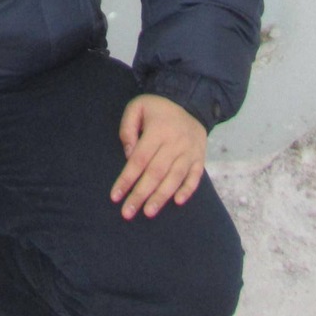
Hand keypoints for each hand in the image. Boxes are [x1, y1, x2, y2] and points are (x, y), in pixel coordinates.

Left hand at [111, 94, 206, 219]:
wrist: (190, 103)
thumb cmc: (157, 110)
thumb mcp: (137, 107)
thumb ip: (128, 128)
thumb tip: (128, 155)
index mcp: (157, 130)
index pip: (139, 159)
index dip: (127, 179)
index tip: (115, 196)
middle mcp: (175, 143)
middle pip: (156, 172)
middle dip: (141, 194)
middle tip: (128, 212)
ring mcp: (189, 152)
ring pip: (174, 178)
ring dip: (161, 197)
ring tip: (148, 212)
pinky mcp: (199, 158)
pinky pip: (195, 177)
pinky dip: (188, 190)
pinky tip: (178, 202)